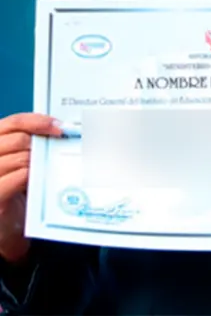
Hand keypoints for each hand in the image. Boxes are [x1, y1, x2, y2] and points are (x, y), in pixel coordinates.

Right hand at [0, 113, 63, 263]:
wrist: (5, 229)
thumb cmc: (16, 193)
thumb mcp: (22, 165)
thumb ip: (33, 147)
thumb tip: (63, 131)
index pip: (13, 122)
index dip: (37, 120)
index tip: (60, 126)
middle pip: (18, 139)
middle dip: (45, 142)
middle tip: (65, 147)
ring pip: (21, 157)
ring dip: (44, 160)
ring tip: (58, 165)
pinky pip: (18, 177)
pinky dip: (35, 175)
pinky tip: (46, 179)